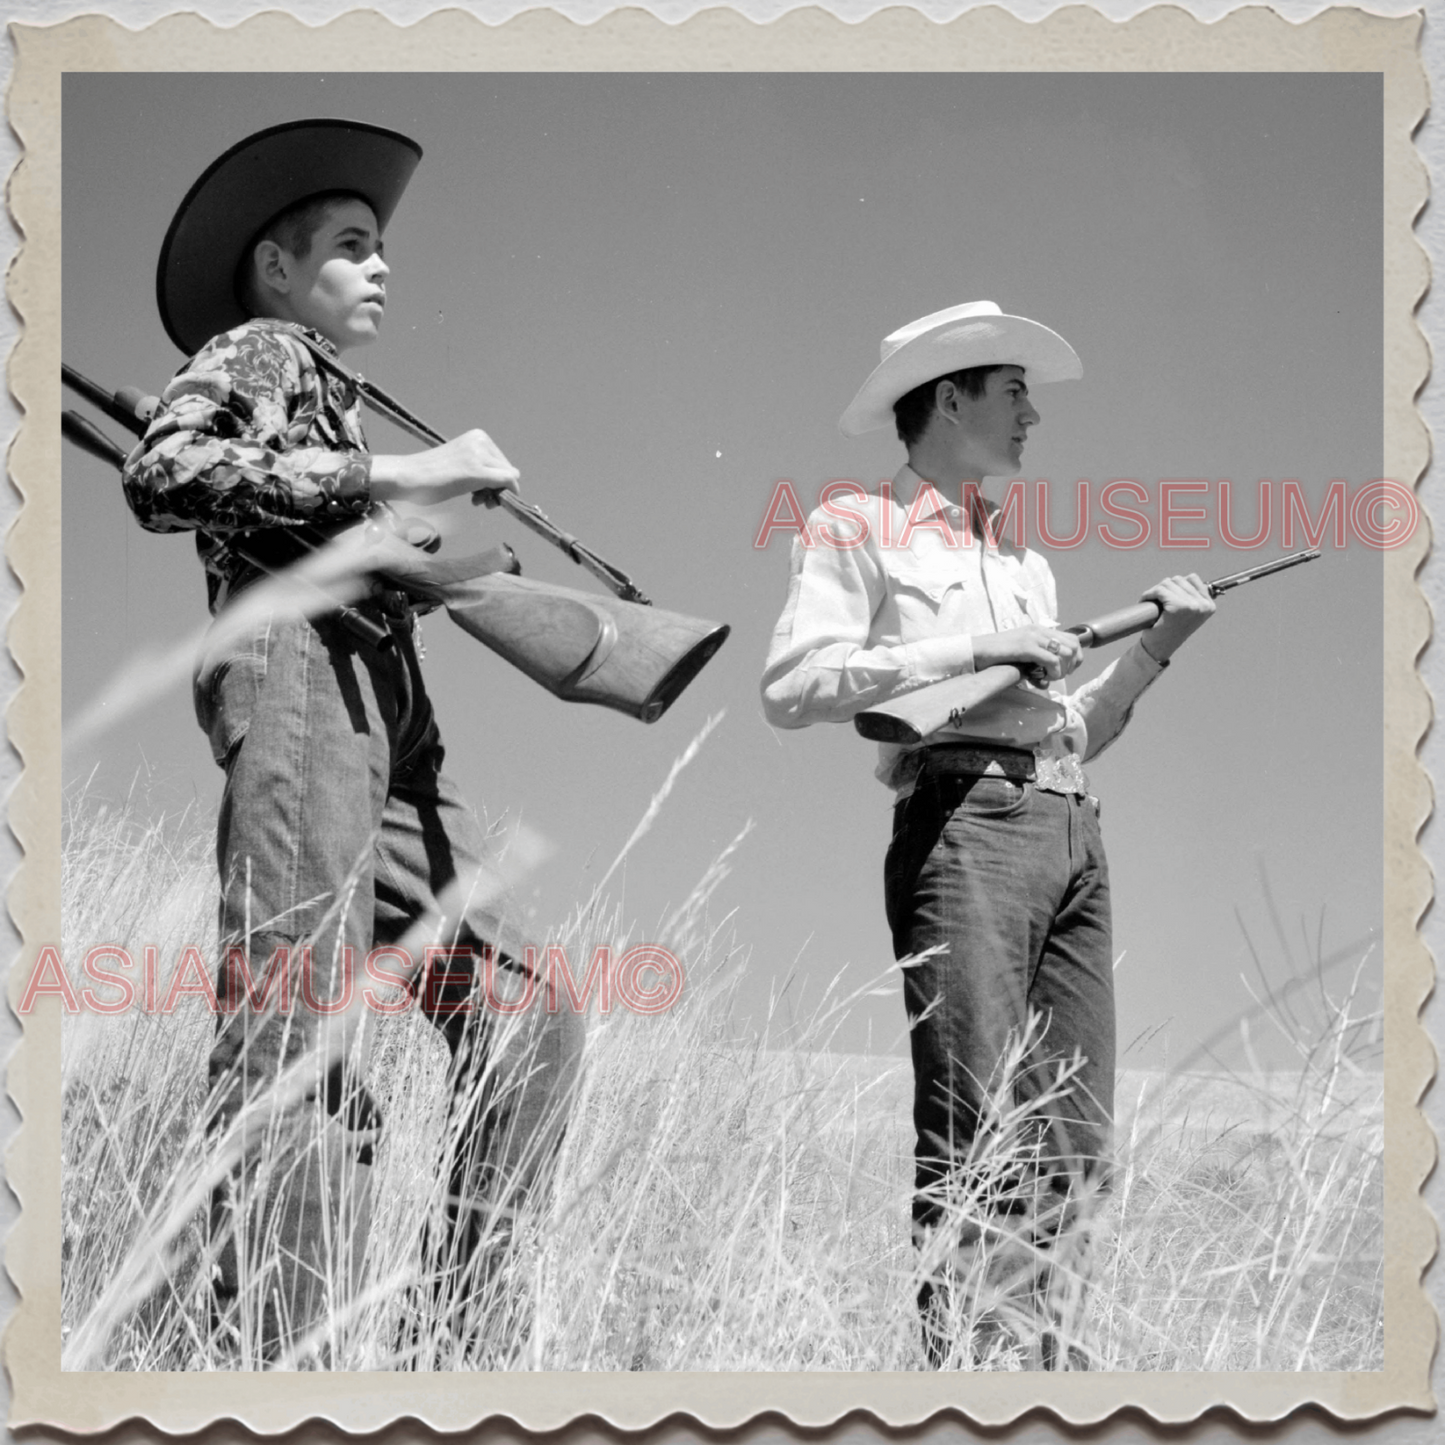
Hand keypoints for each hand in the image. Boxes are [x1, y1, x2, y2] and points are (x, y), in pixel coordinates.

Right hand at [369, 428, 520, 507]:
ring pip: (509, 477)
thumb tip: (509, 483)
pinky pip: (506, 481)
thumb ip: (481, 468)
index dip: (497, 481)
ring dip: (497, 494)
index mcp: (477, 436)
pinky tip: (481, 502)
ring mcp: (479, 455)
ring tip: (477, 501)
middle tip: (479, 500)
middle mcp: (481, 441)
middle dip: (498, 488)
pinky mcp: (477, 471)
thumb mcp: (461, 464)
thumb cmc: (431, 475)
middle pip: (507, 469)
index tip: (482, 492)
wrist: (408, 476)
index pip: (502, 461)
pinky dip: (504, 495)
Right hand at [972, 624, 1083, 682]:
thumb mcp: (1020, 655)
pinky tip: (1044, 678)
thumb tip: (1047, 680)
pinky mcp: (1026, 646)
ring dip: (1062, 670)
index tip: (1065, 671)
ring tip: (1049, 678)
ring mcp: (1033, 637)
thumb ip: (1035, 662)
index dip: (1075, 658)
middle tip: (1058, 676)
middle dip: (1071, 665)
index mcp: (1039, 630)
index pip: (1072, 639)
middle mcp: (1039, 630)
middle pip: (1074, 646)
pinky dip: (1053, 672)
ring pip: (1066, 653)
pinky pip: (1052, 660)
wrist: (975, 651)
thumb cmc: (994, 657)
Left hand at [1139, 573, 1215, 662]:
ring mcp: (1192, 606)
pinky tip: (1144, 601)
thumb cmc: (1170, 630)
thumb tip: (1188, 578)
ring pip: (1168, 583)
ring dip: (1156, 590)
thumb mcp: (1188, 614)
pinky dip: (1149, 594)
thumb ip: (1192, 597)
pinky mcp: (1177, 607)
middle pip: (1178, 579)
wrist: (1158, 650)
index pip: (1193, 578)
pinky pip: (1159, 590)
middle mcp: (1203, 605)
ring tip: (1152, 602)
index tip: (1167, 596)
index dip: (1176, 585)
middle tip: (1157, 601)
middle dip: (1165, 587)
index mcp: (1209, 606)